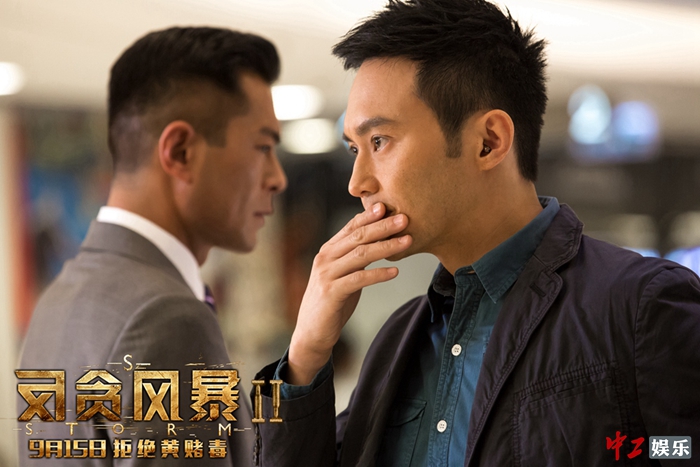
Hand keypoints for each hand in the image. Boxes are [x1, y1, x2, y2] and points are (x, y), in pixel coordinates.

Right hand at [287, 202, 411, 384]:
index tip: (389, 206)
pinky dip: (378, 274)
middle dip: (383, 226)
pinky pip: (359, 279)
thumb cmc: (332, 301)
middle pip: (358, 237)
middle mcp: (325, 258)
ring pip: (361, 255)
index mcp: (329, 250)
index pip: (351, 227)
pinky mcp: (331, 293)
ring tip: (407, 241)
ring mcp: (327, 275)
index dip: (370, 216)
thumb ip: (355, 257)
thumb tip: (380, 240)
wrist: (312, 332)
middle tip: (404, 218)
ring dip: (386, 247)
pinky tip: (395, 272)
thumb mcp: (344, 274)